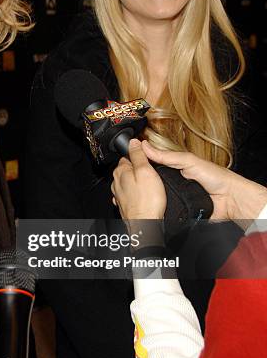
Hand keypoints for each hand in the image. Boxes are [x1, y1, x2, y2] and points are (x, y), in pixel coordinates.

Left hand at [111, 139, 166, 218]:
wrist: (145, 225)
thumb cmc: (147, 200)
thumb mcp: (146, 171)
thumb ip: (138, 155)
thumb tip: (133, 142)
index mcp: (120, 171)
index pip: (127, 156)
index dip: (138, 156)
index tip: (147, 159)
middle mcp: (116, 182)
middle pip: (127, 169)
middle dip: (137, 169)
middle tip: (151, 172)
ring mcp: (119, 194)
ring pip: (128, 182)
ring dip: (137, 181)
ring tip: (149, 185)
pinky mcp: (124, 204)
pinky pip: (130, 193)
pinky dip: (136, 192)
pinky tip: (144, 195)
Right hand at [141, 140, 266, 221]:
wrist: (230, 200)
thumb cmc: (216, 177)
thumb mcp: (188, 161)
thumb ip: (167, 156)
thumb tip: (145, 146)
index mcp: (176, 168)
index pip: (154, 165)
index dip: (142, 164)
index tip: (127, 162)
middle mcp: (174, 183)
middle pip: (153, 183)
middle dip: (144, 184)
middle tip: (129, 181)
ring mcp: (176, 197)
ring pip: (157, 198)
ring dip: (150, 197)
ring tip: (137, 196)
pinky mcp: (179, 211)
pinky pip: (165, 210)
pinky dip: (160, 209)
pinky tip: (151, 207)